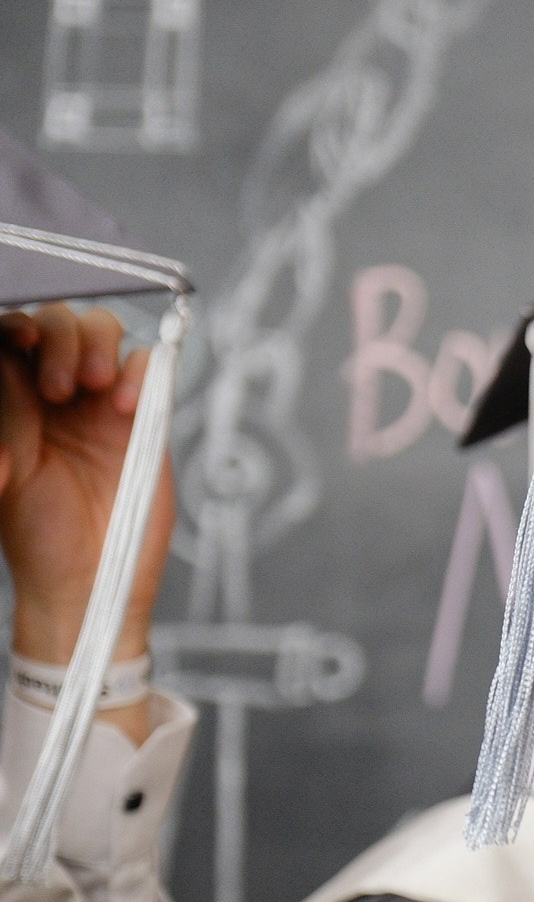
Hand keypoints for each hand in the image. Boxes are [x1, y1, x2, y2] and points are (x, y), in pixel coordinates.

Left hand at [0, 304, 173, 676]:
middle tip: (63, 388)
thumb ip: (8, 416)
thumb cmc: (36, 536)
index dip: (18, 326)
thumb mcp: (8, 471)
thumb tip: (7, 357)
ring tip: (96, 388)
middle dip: (60, 337)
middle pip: (60, 321)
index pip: (13, 335)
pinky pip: (151, 367)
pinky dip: (142, 371)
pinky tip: (124, 406)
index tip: (23, 343)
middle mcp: (57, 392)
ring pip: (105, 331)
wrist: (87, 581)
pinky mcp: (145, 419)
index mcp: (13, 399)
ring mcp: (102, 402)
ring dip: (98, 345)